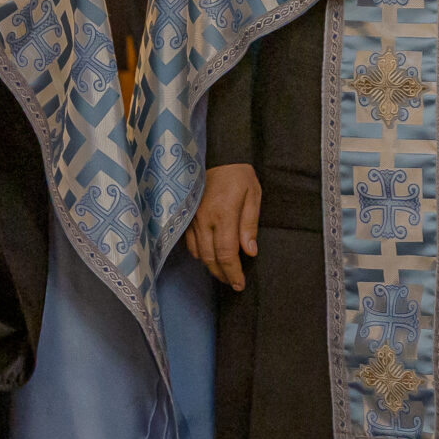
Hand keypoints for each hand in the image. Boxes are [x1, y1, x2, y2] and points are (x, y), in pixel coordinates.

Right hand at [185, 163, 260, 290]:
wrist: (216, 154)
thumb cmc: (238, 175)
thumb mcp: (253, 195)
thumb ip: (250, 224)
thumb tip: (250, 252)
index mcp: (224, 214)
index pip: (227, 253)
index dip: (233, 272)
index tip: (240, 284)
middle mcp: (204, 219)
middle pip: (210, 257)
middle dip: (222, 274)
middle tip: (233, 283)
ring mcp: (191, 217)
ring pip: (197, 252)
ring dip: (210, 265)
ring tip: (223, 271)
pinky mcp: (185, 214)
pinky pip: (188, 241)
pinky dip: (199, 253)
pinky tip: (209, 254)